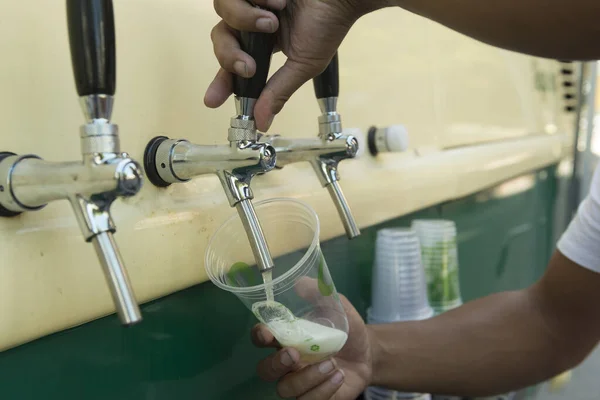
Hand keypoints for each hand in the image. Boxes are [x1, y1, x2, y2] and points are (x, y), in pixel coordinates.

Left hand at [205, 0, 385, 131]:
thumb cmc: (328, 24)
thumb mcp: (303, 66)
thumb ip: (279, 92)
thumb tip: (262, 122)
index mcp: (263, 44)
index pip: (233, 64)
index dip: (221, 82)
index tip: (212, 100)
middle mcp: (252, 21)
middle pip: (219, 38)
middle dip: (230, 55)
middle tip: (250, 66)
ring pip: (222, 11)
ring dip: (245, 19)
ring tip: (272, 20)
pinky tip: (280, 1)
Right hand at [251, 294, 372, 398]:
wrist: (368, 353)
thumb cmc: (345, 329)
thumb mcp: (337, 307)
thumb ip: (320, 293)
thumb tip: (301, 283)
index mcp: (286, 338)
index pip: (261, 339)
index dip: (259, 336)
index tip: (267, 334)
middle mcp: (287, 363)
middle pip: (265, 370)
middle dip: (276, 363)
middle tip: (295, 354)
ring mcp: (300, 383)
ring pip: (287, 389)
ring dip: (308, 377)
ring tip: (332, 364)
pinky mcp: (315, 397)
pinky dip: (324, 389)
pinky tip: (339, 376)